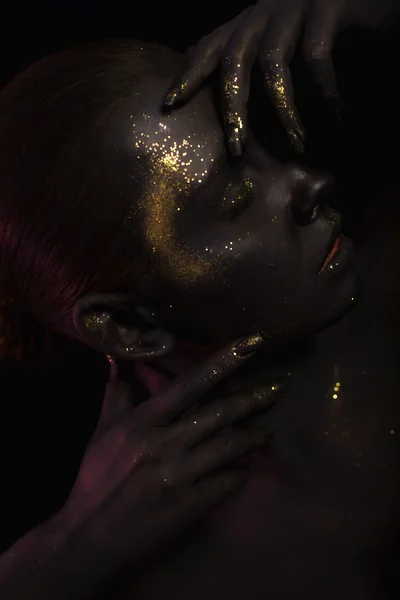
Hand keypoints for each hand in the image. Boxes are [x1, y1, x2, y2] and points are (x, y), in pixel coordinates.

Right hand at [61, 335, 281, 583]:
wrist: (87, 538)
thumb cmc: (94, 480)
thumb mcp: (101, 433)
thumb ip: (116, 395)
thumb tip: (112, 361)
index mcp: (142, 421)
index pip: (190, 383)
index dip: (224, 361)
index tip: (252, 344)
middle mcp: (163, 443)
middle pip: (219, 413)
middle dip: (253, 398)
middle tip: (279, 388)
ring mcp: (177, 475)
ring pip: (228, 446)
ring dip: (253, 437)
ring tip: (267, 433)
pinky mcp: (186, 506)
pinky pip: (225, 483)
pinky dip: (240, 475)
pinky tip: (246, 471)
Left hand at [164, 0, 395, 154]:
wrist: (369, 0)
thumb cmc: (328, 32)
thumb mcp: (286, 50)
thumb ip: (259, 70)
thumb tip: (229, 106)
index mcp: (251, 25)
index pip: (210, 48)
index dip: (188, 74)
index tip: (168, 104)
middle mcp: (266, 13)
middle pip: (233, 59)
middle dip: (232, 106)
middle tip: (235, 147)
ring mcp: (296, 7)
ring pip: (272, 62)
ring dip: (284, 109)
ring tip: (297, 144)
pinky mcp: (329, 5)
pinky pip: (316, 54)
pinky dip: (325, 89)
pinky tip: (337, 115)